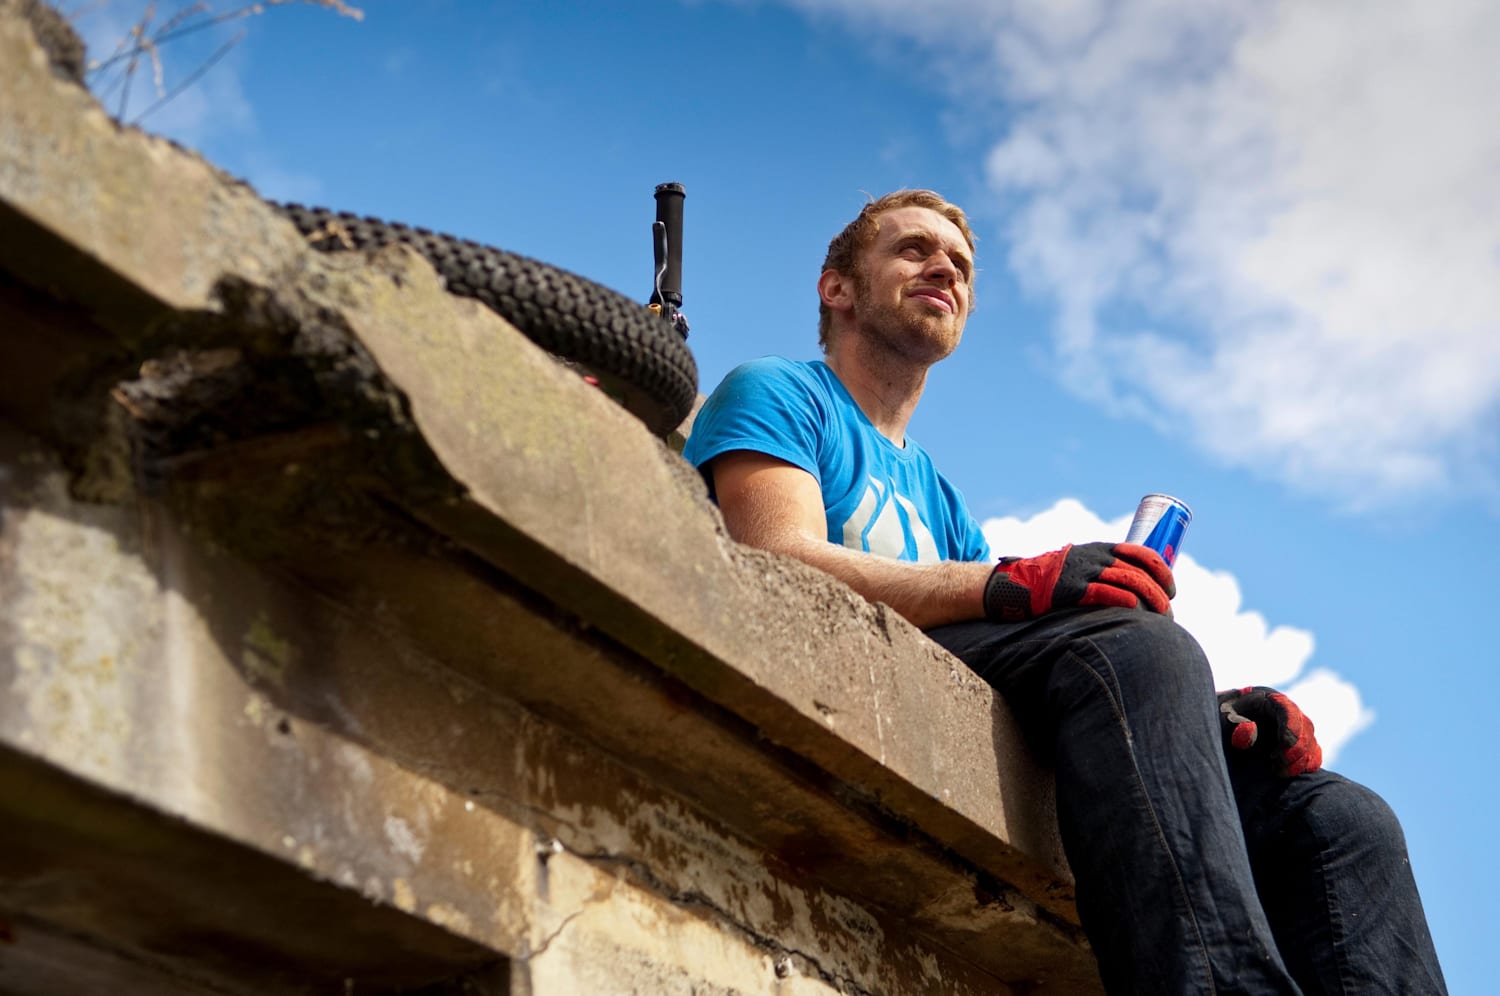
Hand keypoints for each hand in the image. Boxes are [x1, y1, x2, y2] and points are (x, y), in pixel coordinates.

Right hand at [982, 542, 1174, 620]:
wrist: (1018, 583)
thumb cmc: (1055, 579)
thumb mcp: (1081, 564)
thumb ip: (1103, 571)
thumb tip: (1135, 593)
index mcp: (1101, 549)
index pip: (1141, 552)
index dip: (1162, 569)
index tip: (1172, 587)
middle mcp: (1095, 557)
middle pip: (1139, 570)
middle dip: (1160, 591)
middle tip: (1169, 609)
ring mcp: (1083, 572)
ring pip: (1128, 581)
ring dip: (1150, 599)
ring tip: (1162, 616)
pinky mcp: (1071, 590)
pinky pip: (1103, 592)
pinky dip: (1123, 599)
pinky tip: (1135, 608)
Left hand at [1217, 686, 1322, 776]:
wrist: (1222, 730)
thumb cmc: (1220, 722)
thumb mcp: (1220, 721)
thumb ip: (1232, 725)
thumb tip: (1249, 728)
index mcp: (1267, 700)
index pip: (1287, 709)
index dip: (1290, 726)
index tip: (1285, 744)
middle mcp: (1286, 712)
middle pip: (1305, 727)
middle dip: (1296, 748)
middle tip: (1276, 764)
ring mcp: (1295, 729)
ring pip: (1311, 743)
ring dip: (1299, 760)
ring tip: (1276, 770)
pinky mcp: (1297, 746)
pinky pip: (1312, 755)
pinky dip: (1305, 765)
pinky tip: (1287, 772)